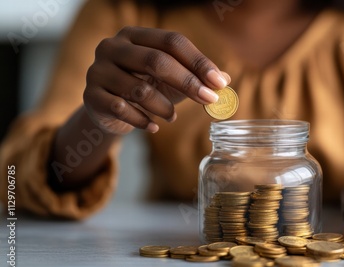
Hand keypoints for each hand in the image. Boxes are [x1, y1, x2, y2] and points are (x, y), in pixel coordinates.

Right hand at [83, 27, 229, 134]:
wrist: (108, 110)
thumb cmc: (145, 87)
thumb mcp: (172, 80)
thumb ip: (196, 77)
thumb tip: (225, 79)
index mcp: (135, 35)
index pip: (172, 41)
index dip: (198, 62)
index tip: (219, 83)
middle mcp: (112, 47)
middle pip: (156, 60)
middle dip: (187, 83)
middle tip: (209, 100)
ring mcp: (98, 70)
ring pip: (140, 90)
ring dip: (164, 107)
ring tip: (173, 117)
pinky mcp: (91, 96)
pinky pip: (122, 110)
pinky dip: (143, 121)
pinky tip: (153, 126)